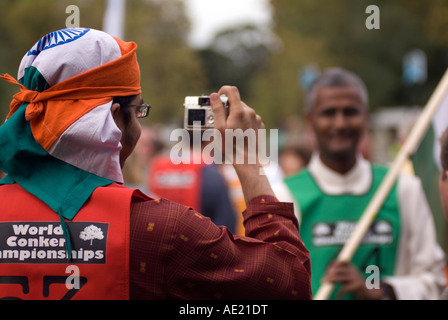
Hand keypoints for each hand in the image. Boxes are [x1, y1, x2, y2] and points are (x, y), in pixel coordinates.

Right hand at [210, 86, 273, 201]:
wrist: (247, 160)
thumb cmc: (231, 146)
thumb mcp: (219, 128)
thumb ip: (217, 110)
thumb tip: (214, 96)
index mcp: (239, 111)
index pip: (231, 90)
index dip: (223, 91)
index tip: (218, 97)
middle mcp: (250, 113)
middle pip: (236, 102)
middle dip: (227, 108)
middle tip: (220, 120)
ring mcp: (256, 119)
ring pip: (243, 111)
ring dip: (235, 116)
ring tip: (230, 130)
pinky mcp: (260, 126)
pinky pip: (249, 119)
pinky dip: (243, 122)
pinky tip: (238, 133)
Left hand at [323, 261, 382, 299]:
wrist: (369, 292)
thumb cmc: (355, 284)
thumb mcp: (347, 276)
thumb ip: (339, 274)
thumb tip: (327, 275)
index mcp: (351, 266)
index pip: (339, 262)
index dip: (332, 265)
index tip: (326, 271)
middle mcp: (353, 270)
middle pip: (338, 270)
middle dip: (329, 275)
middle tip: (323, 280)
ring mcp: (355, 277)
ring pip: (340, 278)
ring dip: (331, 281)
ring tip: (325, 284)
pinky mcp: (357, 285)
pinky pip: (345, 288)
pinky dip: (340, 293)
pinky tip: (338, 296)